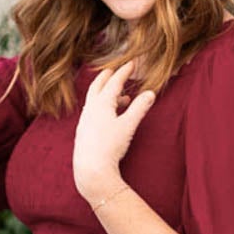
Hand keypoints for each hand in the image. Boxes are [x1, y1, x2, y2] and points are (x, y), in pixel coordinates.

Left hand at [72, 59, 156, 202]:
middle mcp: (90, 108)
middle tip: (115, 70)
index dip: (124, 71)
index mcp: (102, 103)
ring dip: (106, 93)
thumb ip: (139, 108)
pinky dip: (101, 106)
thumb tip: (150, 93)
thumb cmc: (110, 147)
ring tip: (121, 96)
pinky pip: (92, 111)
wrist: (91, 170)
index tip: (131, 63)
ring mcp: (85, 120)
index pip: (114, 81)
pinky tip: (109, 116)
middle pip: (98, 86)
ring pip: (94, 99)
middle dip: (107, 77)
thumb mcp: (128, 126)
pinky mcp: (83, 131)